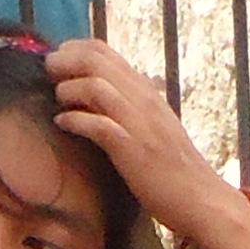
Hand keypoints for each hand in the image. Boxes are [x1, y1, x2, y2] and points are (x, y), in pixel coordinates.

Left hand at [49, 37, 249, 248]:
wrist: (201, 199)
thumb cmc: (175, 168)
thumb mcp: (155, 126)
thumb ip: (133, 106)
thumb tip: (103, 93)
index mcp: (146, 91)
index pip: (104, 51)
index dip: (73, 49)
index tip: (58, 63)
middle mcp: (143, 99)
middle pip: (94, 60)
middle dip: (63, 63)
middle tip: (48, 76)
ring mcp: (139, 122)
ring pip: (95, 86)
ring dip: (68, 90)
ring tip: (59, 103)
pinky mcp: (132, 149)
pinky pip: (97, 124)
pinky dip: (74, 120)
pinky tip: (64, 125)